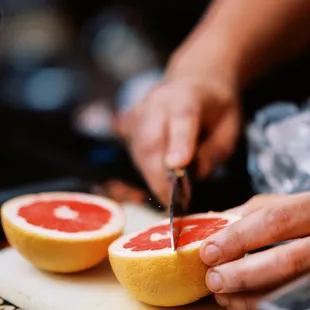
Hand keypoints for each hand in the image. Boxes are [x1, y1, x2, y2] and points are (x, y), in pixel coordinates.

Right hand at [122, 74, 239, 204]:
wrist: (195, 82)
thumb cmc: (216, 108)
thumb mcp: (229, 128)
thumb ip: (213, 152)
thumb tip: (190, 179)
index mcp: (188, 97)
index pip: (183, 119)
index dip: (179, 143)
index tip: (177, 168)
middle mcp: (158, 101)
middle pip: (151, 139)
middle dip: (158, 174)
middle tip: (171, 201)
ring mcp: (141, 110)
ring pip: (138, 148)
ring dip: (150, 175)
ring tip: (166, 194)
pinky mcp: (132, 122)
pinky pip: (134, 149)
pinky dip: (145, 168)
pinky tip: (158, 176)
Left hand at [199, 193, 309, 308]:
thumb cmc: (303, 215)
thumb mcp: (282, 203)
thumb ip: (251, 212)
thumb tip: (215, 224)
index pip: (274, 221)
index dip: (238, 237)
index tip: (208, 251)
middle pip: (286, 261)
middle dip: (243, 273)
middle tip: (213, 279)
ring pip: (292, 287)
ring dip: (251, 295)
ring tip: (222, 294)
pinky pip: (295, 300)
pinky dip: (264, 302)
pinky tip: (241, 301)